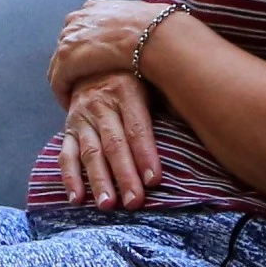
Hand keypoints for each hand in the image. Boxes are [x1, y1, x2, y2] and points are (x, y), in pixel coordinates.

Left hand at [50, 0, 177, 96]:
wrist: (155, 37)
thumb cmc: (159, 30)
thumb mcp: (143, 18)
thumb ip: (133, 23)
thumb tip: (144, 31)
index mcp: (94, 8)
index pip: (81, 29)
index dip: (85, 48)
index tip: (93, 64)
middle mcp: (77, 19)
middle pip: (67, 45)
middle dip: (74, 63)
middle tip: (83, 82)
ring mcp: (70, 38)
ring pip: (60, 64)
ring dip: (68, 80)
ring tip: (76, 97)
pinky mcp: (67, 60)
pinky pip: (58, 81)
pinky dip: (63, 93)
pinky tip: (71, 105)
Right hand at [51, 74, 159, 207]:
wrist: (92, 61)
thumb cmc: (134, 77)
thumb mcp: (150, 79)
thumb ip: (167, 101)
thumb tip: (198, 122)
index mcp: (126, 91)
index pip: (137, 127)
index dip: (145, 154)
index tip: (154, 180)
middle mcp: (101, 104)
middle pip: (115, 144)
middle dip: (125, 175)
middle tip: (134, 202)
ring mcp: (82, 117)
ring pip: (91, 151)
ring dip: (99, 180)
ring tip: (108, 205)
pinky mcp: (69, 129)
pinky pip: (67, 154)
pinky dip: (70, 177)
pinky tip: (77, 198)